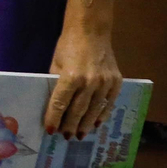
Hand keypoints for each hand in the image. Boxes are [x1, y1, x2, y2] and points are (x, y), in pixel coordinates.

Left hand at [46, 20, 122, 138]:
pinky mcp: (116, 81)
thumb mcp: (56, 64)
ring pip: (94, 110)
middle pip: (78, 110)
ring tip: (80, 134)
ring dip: (86, 124)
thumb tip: (55, 105)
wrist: (91, 31)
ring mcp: (105, 82)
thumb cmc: (68, 46)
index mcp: (71, 77)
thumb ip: (56, 84)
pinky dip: (102, 115)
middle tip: (66, 136)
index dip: (54, 118)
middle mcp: (89, 82)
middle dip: (71, 126)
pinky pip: (109, 103)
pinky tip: (96, 123)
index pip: (60, 104)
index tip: (50, 130)